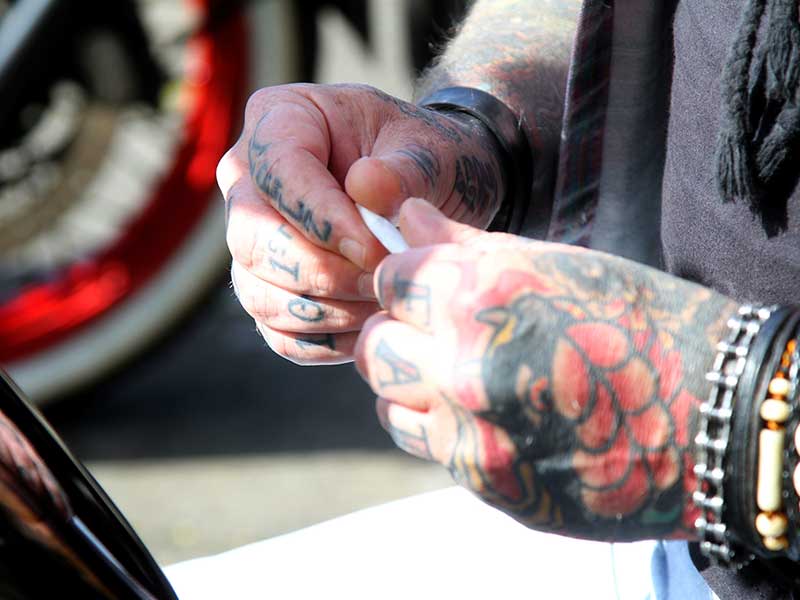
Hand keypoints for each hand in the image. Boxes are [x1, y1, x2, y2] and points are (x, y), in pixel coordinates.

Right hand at [217, 83, 504, 363]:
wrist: (430, 193)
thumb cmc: (426, 160)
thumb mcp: (429, 149)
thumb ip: (403, 169)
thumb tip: (365, 188)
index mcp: (281, 119)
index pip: (278, 172)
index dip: (322, 218)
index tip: (377, 249)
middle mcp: (249, 180)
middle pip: (252, 239)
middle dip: (322, 272)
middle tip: (384, 281)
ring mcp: (253, 240)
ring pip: (259, 293)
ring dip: (326, 311)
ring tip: (384, 302)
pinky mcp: (270, 290)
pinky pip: (280, 332)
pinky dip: (326, 341)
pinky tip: (371, 325)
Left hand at [355, 199, 735, 540]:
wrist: (706, 414)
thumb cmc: (635, 322)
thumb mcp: (555, 266)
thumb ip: (466, 245)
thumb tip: (407, 218)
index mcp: (483, 297)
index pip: (392, 280)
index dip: (405, 277)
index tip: (423, 283)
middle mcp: (465, 367)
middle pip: (375, 346)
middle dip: (393, 329)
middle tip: (425, 326)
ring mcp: (473, 433)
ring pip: (388, 401)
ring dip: (406, 380)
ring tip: (447, 369)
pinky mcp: (487, 481)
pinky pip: (426, 443)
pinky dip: (434, 421)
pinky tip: (472, 408)